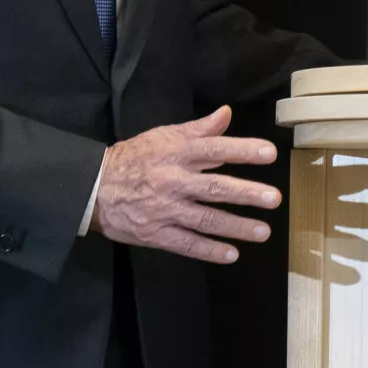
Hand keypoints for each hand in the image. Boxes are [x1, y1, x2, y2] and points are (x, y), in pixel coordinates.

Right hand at [93, 105, 281, 263]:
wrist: (93, 188)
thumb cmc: (134, 158)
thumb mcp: (163, 136)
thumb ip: (198, 129)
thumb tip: (226, 113)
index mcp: (176, 154)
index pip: (214, 150)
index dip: (243, 151)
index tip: (269, 154)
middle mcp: (173, 181)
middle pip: (214, 188)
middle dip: (246, 194)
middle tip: (274, 198)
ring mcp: (164, 210)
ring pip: (205, 219)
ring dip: (236, 227)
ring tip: (264, 232)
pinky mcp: (154, 233)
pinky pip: (185, 244)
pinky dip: (209, 250)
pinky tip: (232, 254)